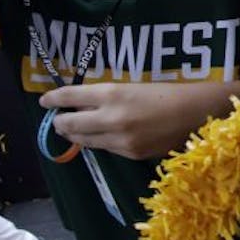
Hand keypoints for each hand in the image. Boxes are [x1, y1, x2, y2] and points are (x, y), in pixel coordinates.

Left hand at [40, 81, 239, 160]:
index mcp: (113, 94)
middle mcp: (111, 118)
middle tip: (57, 119)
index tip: (44, 101)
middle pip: (70, 124)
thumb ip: (107, 97)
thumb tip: (82, 105)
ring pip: (84, 140)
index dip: (54, 99)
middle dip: (59, 122)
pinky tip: (102, 136)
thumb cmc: (168, 90)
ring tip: (74, 129)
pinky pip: (105, 148)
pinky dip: (99, 141)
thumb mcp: (133, 86)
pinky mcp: (129, 154)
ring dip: (76, 134)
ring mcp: (119, 139)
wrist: (196, 112)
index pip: (71, 97)